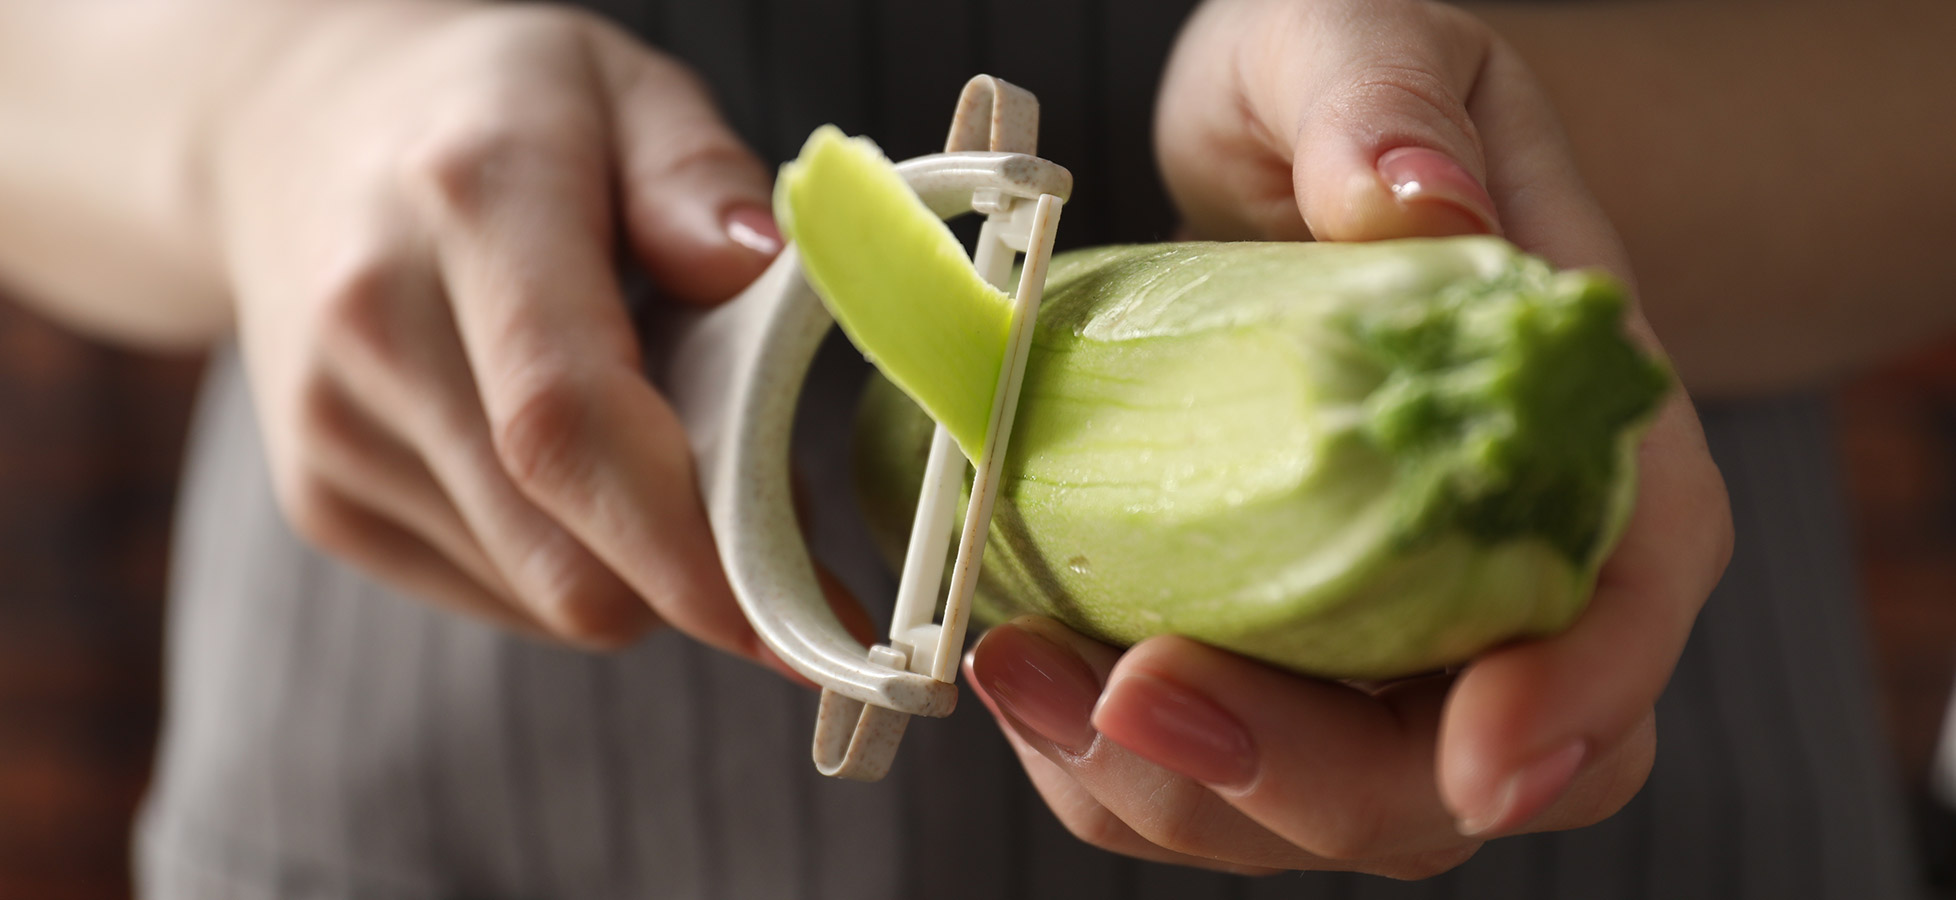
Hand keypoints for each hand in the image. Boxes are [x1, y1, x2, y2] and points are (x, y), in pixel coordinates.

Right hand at [211, 2, 780, 651]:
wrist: (292, 133)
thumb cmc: (500, 114)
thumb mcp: (623, 87)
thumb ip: (697, 175)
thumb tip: (760, 271)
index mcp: (471, 200)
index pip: (568, 417)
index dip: (688, 541)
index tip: (803, 602)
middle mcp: (376, 324)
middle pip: (564, 547)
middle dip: (703, 574)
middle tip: (780, 516)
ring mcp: (333, 428)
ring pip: (546, 593)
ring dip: (643, 566)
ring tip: (658, 447)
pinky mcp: (323, 502)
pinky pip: (500, 599)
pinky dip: (576, 565)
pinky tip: (572, 467)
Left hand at [960, 0, 1733, 876]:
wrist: (1288, 151)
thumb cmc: (1351, 95)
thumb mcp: (1365, 38)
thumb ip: (1385, 100)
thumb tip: (1411, 198)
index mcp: (1573, 425)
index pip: (1628, 592)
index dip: (1579, 694)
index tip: (1481, 753)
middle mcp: (1492, 558)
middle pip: (1472, 759)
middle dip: (1312, 776)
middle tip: (1138, 696)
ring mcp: (1382, 626)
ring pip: (1332, 798)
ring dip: (1180, 784)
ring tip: (1027, 673)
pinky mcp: (1273, 651)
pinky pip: (1211, 768)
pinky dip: (1112, 758)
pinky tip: (1022, 668)